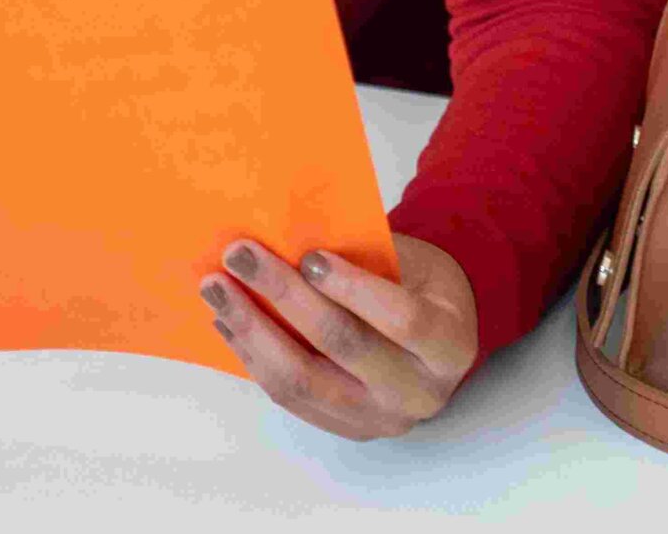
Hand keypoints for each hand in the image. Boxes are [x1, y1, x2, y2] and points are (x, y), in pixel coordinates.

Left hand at [201, 231, 476, 438]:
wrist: (439, 339)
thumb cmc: (423, 287)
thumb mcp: (416, 262)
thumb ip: (368, 256)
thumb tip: (293, 239)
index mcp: (450, 346)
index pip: (402, 320)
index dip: (354, 288)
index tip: (309, 256)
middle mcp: (419, 393)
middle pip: (343, 346)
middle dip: (284, 296)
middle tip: (240, 256)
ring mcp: (378, 419)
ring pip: (303, 382)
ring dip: (252, 332)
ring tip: (217, 290)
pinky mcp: (343, 428)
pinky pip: (289, 397)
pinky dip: (254, 357)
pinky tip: (229, 322)